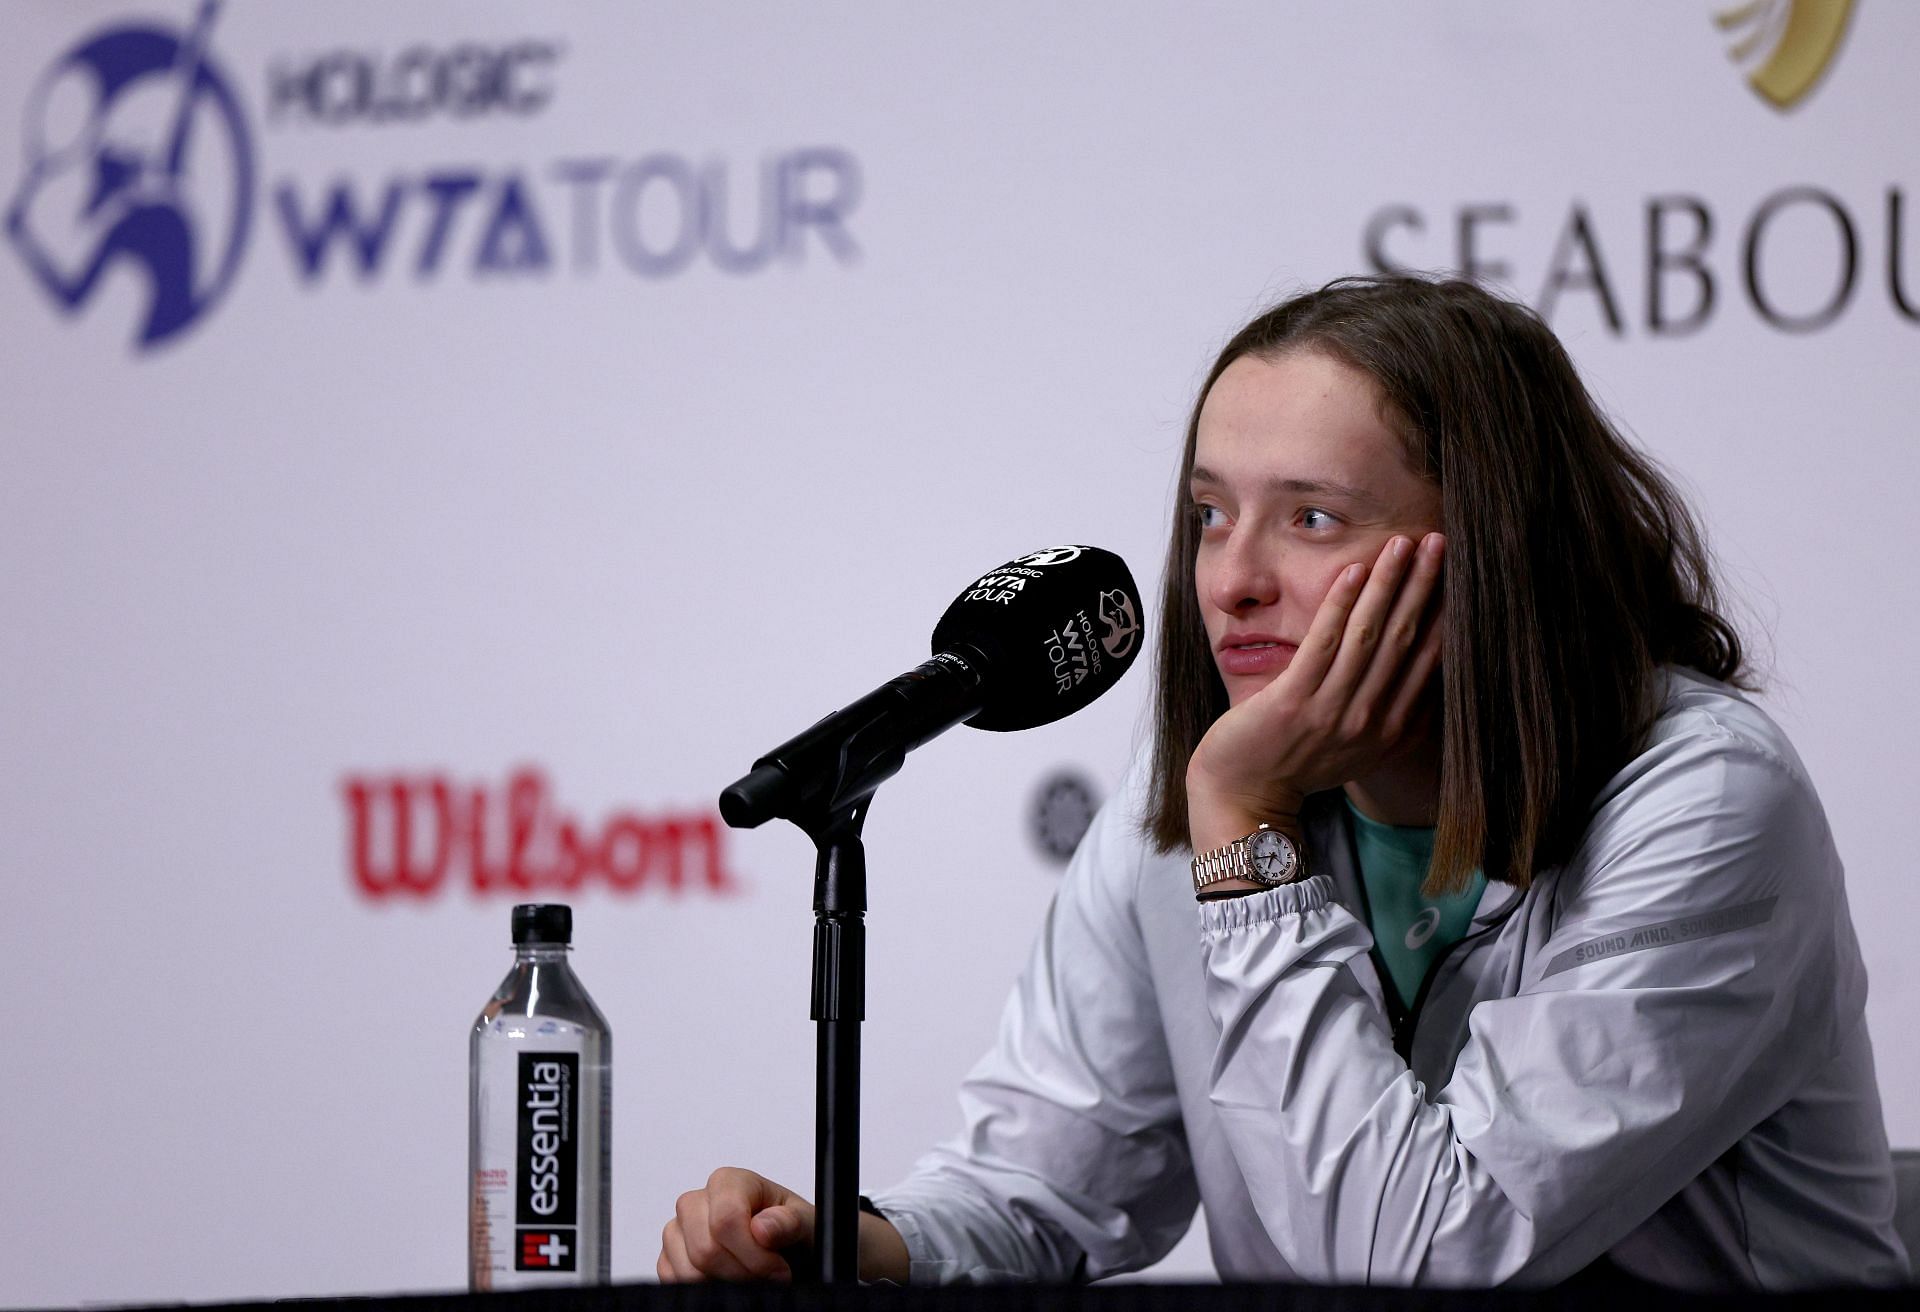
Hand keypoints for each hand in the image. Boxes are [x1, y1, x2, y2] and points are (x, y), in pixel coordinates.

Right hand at [657, 1167, 909, 1282]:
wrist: (785, 1250)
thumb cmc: (791, 1230)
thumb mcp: (805, 1223)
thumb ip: (789, 1222)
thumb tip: (761, 1228)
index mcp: (729, 1182)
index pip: (726, 1219)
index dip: (753, 1254)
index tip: (779, 1270)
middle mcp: (698, 1201)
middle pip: (705, 1248)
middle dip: (741, 1273)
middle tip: (767, 1278)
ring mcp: (679, 1229)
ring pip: (689, 1268)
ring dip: (723, 1283)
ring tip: (750, 1279)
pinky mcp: (670, 1255)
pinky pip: (673, 1278)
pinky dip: (702, 1288)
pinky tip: (727, 1281)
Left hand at [1187, 532, 1444, 854]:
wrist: (1245, 798)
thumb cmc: (1296, 764)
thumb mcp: (1357, 748)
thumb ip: (1390, 715)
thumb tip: (1423, 674)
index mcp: (1390, 729)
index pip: (1427, 660)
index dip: (1443, 612)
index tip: (1457, 572)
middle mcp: (1369, 722)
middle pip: (1405, 640)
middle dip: (1424, 586)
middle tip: (1440, 542)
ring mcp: (1331, 713)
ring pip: (1369, 636)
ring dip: (1388, 584)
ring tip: (1402, 544)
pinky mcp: (1293, 704)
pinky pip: (1324, 644)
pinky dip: (1340, 604)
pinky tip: (1353, 570)